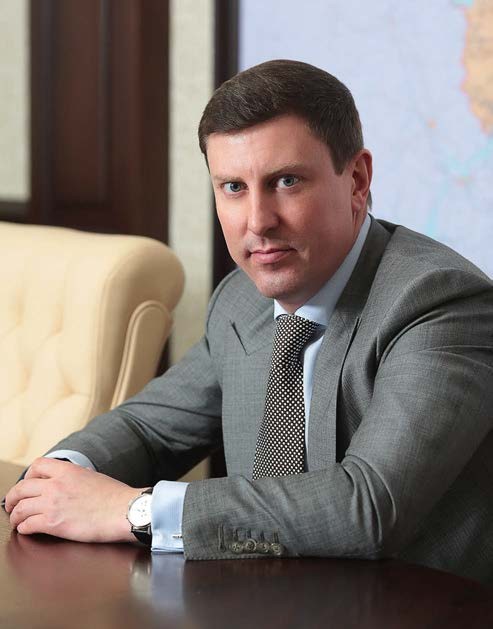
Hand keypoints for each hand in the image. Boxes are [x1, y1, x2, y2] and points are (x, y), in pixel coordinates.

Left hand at [4, 457, 143, 542]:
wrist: (124, 511)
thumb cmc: (115, 497)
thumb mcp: (93, 476)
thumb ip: (76, 477)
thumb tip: (71, 482)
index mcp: (67, 471)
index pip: (37, 466)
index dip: (28, 476)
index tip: (27, 484)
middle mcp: (56, 485)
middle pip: (21, 488)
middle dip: (12, 498)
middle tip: (11, 505)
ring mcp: (53, 504)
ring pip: (20, 508)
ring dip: (15, 516)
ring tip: (17, 521)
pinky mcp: (53, 524)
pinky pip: (27, 525)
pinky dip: (24, 529)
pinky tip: (28, 530)